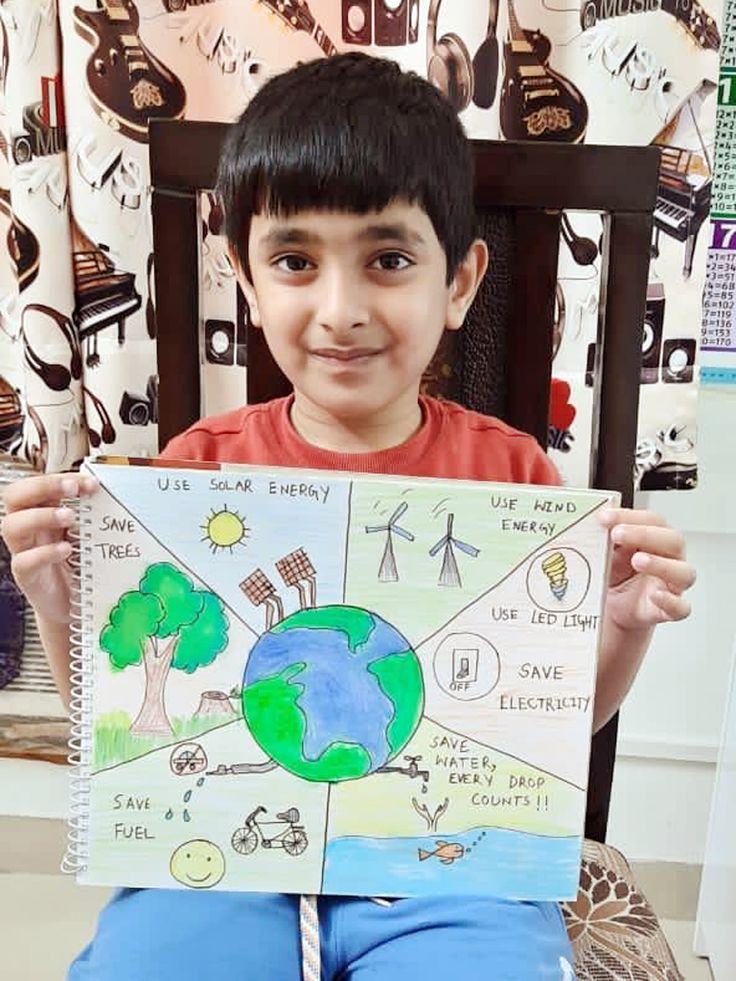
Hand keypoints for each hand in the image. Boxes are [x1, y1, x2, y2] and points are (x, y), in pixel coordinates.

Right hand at [1, 472, 98, 624]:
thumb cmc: (78, 565)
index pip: (39, 484)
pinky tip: (66, 550)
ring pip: (12, 526)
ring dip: (41, 516)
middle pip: (15, 497)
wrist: (72, 603)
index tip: (90, 482)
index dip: (62, 477)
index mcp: (41, 512)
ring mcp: (24, 551)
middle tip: (72, 489)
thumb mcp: (85, 535)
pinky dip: (45, 553)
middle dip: (43, 486)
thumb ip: (90, 517)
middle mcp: (28, 529)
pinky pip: (23, 561)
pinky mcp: (27, 576)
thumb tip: (110, 497)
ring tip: (69, 517)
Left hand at [599, 507, 694, 631]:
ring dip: (661, 565)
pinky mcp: (667, 611)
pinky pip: (680, 608)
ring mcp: (672, 586)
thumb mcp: (608, 552)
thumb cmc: (617, 575)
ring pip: (684, 572)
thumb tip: (590, 522)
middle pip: (673, 540)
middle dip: (644, 534)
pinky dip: (670, 602)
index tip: (604, 517)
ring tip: (637, 561)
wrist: (614, 608)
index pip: (652, 520)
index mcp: (655, 540)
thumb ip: (604, 538)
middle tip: (617, 534)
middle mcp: (669, 559)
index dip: (629, 516)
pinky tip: (655, 595)